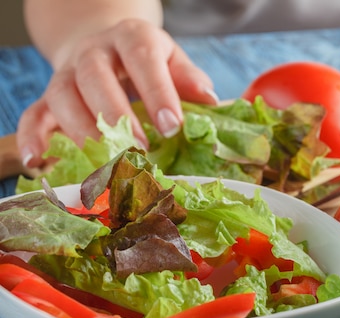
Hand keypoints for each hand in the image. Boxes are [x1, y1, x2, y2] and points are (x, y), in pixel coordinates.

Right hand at [17, 18, 217, 167]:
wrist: (104, 49)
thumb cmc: (147, 64)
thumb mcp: (172, 61)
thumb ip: (189, 79)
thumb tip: (211, 100)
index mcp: (131, 39)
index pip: (142, 57)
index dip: (157, 91)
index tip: (172, 125)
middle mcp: (94, 52)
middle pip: (96, 77)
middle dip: (116, 115)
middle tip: (138, 148)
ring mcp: (67, 74)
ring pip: (63, 96)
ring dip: (83, 131)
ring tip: (105, 161)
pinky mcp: (48, 98)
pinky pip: (33, 115)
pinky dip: (33, 139)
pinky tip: (39, 162)